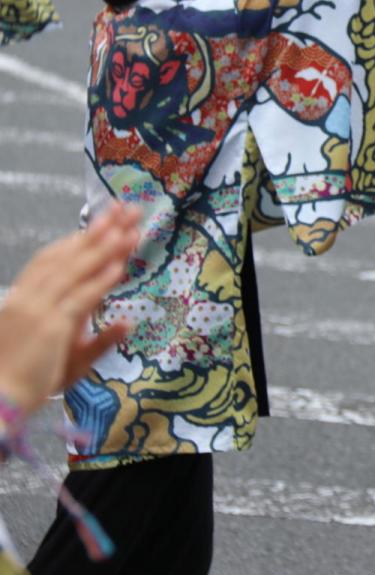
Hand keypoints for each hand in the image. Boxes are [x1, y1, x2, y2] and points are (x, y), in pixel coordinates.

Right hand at [0, 204, 139, 416]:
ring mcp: (39, 310)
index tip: (107, 221)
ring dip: (106, 247)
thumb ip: (100, 339)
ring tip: (131, 227)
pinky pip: (79, 298)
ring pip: (77, 270)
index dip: (82, 238)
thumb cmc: (27, 384)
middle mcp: (30, 298)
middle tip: (127, 208)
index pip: (55, 259)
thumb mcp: (70, 358)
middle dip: (101, 230)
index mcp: (26, 299)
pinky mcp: (49, 327)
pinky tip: (120, 266)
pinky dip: (100, 280)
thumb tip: (129, 322)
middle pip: (69, 255)